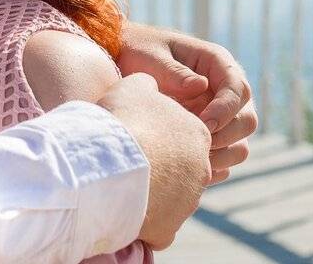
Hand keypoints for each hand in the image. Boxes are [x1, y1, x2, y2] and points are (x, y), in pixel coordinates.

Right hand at [96, 73, 210, 250]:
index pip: (183, 133)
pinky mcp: (169, 227)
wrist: (110, 164)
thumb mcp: (134, 86)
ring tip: (124, 178)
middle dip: (160, 162)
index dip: (158, 131)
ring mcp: (188, 201)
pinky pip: (158, 222)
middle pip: (181, 165)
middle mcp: (201, 169)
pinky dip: (144, 213)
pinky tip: (124, 201)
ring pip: (172, 195)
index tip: (138, 130)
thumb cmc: (125, 121)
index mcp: (198, 133)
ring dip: (153, 187)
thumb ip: (149, 84)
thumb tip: (152, 86)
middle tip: (132, 155)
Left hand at [115, 21, 257, 181]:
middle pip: (247, 120)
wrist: (123, 62)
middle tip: (193, 143)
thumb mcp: (151, 57)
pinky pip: (224, 159)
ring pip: (240, 144)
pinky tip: (185, 166)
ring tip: (188, 158)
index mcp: (216, 62)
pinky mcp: (212, 135)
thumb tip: (201, 86)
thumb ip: (174, 72)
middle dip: (225, 136)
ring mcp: (222, 114)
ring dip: (220, 155)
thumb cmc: (138, 53)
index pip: (238, 89)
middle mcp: (225, 89)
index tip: (203, 123)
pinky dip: (211, 167)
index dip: (226, 109)